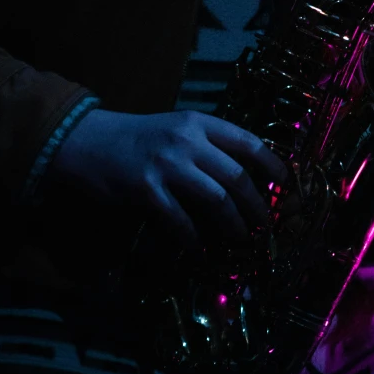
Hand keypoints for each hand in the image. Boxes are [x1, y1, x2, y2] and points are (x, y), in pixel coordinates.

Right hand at [50, 109, 286, 244]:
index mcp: (198, 123)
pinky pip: (180, 220)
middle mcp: (187, 141)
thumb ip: (207, 146)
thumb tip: (244, 177)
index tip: (285, 183)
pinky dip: (194, 239)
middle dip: (258, 205)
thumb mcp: (176, 130)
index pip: (248, 142)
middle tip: (265, 224)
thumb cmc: (136, 137)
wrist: (87, 140)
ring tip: (240, 239)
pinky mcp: (146, 189)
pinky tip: (199, 249)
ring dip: (233, 224)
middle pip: (237, 176)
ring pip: (216, 200)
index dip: (272, 164)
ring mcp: (167, 165)